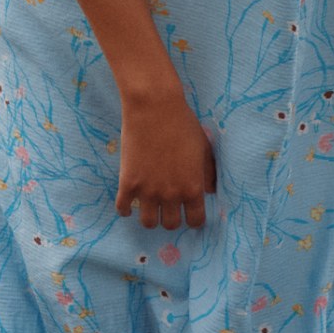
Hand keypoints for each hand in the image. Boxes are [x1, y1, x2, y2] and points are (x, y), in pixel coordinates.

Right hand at [116, 86, 216, 230]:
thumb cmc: (183, 124)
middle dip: (172, 218)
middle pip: (171, 225)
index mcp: (193, 188)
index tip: (189, 212)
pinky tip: (130, 201)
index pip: (196, 221)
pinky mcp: (128, 183)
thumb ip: (209, 173)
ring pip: (148, 223)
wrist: (154, 107)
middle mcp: (171, 194)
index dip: (194, 218)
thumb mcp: (204, 148)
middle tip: (169, 207)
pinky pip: (123, 209)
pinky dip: (126, 209)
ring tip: (151, 205)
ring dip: (151, 217)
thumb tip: (210, 191)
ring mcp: (148, 191)